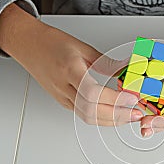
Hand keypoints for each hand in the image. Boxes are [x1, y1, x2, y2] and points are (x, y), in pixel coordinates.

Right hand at [0, 3, 141, 125]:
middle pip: (91, 111)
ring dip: (111, 121)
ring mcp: (62, 97)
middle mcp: (64, 87)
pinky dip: (101, 118)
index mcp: (69, 70)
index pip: (93, 93)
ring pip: (87, 117)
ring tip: (128, 116)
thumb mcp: (82, 47)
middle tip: (136, 114)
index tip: (132, 99)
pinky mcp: (63, 102)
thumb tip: (126, 70)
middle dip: (117, 116)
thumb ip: (106, 62)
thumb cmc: (51, 42)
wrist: (28, 45)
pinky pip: (83, 115)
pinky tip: (114, 114)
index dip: (114, 100)